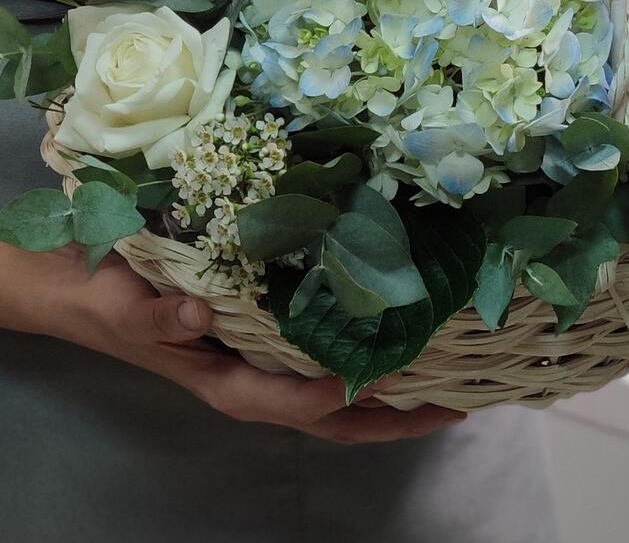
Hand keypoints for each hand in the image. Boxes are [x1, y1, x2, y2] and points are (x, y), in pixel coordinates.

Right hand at [0, 243, 465, 442]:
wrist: (88, 291)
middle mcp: (256, 383)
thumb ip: (159, 315)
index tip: (388, 379)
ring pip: (340, 400)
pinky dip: (370, 363)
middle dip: (394, 420)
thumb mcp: (126, 306)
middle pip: (334, 420)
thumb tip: (200, 312)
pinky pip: (328, 364)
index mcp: (226, 384)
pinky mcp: (272, 341)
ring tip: (451, 386)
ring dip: (394, 399)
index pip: (293, 403)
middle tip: (456, 408)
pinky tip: (406, 343)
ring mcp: (267, 366)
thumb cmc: (109, 300)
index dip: (339, 397)